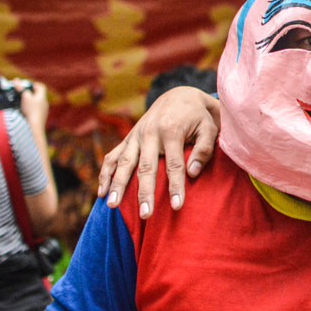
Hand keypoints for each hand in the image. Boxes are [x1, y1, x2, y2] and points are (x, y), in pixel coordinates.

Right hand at [17, 79, 48, 126]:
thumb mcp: (25, 97)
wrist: (34, 127)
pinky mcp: (40, 118)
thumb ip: (21, 89)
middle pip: (38, 95)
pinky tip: (23, 111)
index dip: (34, 84)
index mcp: (42, 97)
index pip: (41, 87)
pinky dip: (30, 109)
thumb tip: (16, 80)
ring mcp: (43, 111)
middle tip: (21, 93)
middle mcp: (44, 103)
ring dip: (29, 102)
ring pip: (37, 103)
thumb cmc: (31, 110)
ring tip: (21, 102)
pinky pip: (35, 111)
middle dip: (30, 93)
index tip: (26, 85)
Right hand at [97, 86, 220, 217]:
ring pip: (124, 163)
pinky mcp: (128, 138)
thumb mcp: (209, 127)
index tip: (176, 206)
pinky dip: (105, 173)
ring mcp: (136, 135)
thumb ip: (204, 149)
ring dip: (117, 185)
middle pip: (146, 167)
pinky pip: (113, 156)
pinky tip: (101, 192)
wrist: (179, 95)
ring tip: (112, 206)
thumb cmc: (199, 116)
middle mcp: (150, 133)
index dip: (175, 186)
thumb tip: (192, 173)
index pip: (174, 165)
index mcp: (172, 130)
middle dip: (145, 192)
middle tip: (145, 215)